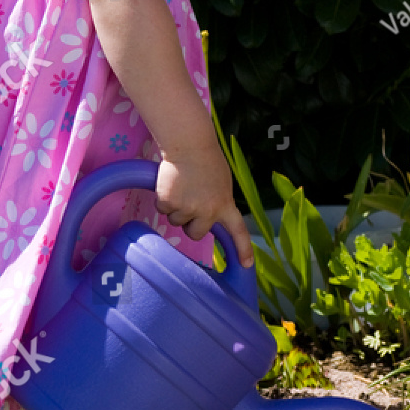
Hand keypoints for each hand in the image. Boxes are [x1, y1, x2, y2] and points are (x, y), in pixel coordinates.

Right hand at [155, 150, 254, 267]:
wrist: (189, 144)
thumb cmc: (206, 159)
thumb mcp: (222, 183)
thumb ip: (219, 201)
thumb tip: (210, 216)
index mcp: (225, 204)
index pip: (238, 231)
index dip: (243, 248)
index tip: (246, 264)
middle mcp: (208, 211)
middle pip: (195, 233)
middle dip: (190, 222)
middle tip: (190, 199)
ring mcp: (187, 209)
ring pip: (176, 220)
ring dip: (176, 207)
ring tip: (182, 185)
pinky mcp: (169, 203)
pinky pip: (163, 209)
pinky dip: (163, 199)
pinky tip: (171, 183)